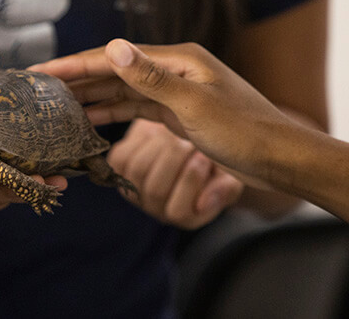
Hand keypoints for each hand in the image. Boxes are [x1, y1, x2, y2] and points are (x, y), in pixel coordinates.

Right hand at [30, 39, 293, 183]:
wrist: (280, 159)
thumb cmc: (245, 131)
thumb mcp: (195, 106)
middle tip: (37, 88)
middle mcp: (173, 69)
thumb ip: (151, 78)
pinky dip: (111, 112)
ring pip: (121, 90)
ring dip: (89, 96)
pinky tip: (88, 118)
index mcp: (177, 59)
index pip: (114, 58)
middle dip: (76, 79)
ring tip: (54, 104)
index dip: (75, 64)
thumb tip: (112, 47)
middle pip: (113, 71)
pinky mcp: (177, 112)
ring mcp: (174, 91)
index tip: (41, 71)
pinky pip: (135, 108)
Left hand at [109, 119, 242, 228]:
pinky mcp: (118, 168)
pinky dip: (138, 140)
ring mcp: (133, 190)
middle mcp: (155, 209)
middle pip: (155, 190)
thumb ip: (224, 189)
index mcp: (185, 216)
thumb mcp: (230, 174)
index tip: (205, 155)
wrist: (187, 133)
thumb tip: (202, 205)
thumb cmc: (215, 157)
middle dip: (176, 158)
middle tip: (190, 139)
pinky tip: (156, 133)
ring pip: (138, 171)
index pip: (178, 212)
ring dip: (158, 146)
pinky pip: (121, 158)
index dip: (192, 181)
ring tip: (175, 133)